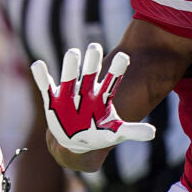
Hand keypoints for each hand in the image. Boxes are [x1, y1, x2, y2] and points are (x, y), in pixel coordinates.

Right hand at [29, 43, 154, 156]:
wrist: (75, 144)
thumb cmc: (98, 135)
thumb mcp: (116, 134)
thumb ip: (133, 131)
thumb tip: (153, 133)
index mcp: (102, 96)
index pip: (112, 79)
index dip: (117, 68)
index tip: (124, 57)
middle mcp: (86, 89)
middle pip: (90, 72)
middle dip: (92, 61)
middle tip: (96, 47)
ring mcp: (69, 93)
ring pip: (69, 76)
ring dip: (70, 66)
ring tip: (73, 53)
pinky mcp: (52, 99)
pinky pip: (45, 85)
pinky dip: (41, 75)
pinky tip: (38, 65)